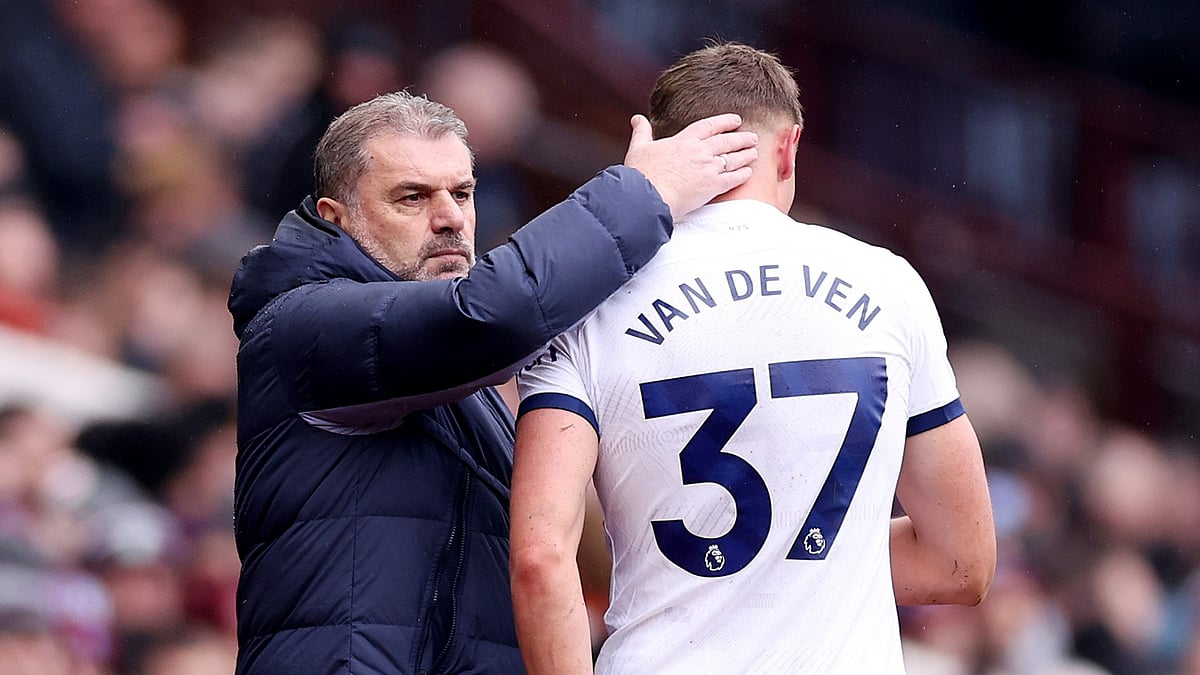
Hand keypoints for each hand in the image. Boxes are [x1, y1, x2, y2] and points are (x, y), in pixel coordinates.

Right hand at [623, 113, 756, 218]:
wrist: (647, 196)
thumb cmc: (641, 174)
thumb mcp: (639, 148)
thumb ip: (642, 132)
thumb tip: (637, 119)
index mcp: (684, 140)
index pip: (709, 126)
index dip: (724, 121)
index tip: (735, 120)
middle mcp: (700, 151)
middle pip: (727, 141)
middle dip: (741, 138)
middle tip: (752, 137)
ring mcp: (708, 168)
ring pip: (733, 158)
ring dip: (746, 155)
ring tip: (754, 152)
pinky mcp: (712, 186)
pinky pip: (733, 178)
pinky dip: (743, 174)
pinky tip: (749, 172)